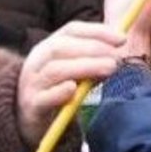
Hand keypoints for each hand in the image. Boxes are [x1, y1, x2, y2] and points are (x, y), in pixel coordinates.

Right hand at [17, 22, 125, 143]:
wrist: (29, 121)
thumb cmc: (56, 92)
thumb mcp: (75, 73)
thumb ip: (93, 63)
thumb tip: (117, 55)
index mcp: (48, 47)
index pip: (71, 30)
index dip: (97, 31)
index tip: (121, 38)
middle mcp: (37, 61)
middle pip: (61, 47)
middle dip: (93, 49)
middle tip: (116, 58)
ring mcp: (32, 83)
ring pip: (55, 70)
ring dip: (85, 67)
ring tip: (108, 69)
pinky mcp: (31, 106)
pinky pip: (44, 98)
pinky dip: (59, 92)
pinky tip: (73, 89)